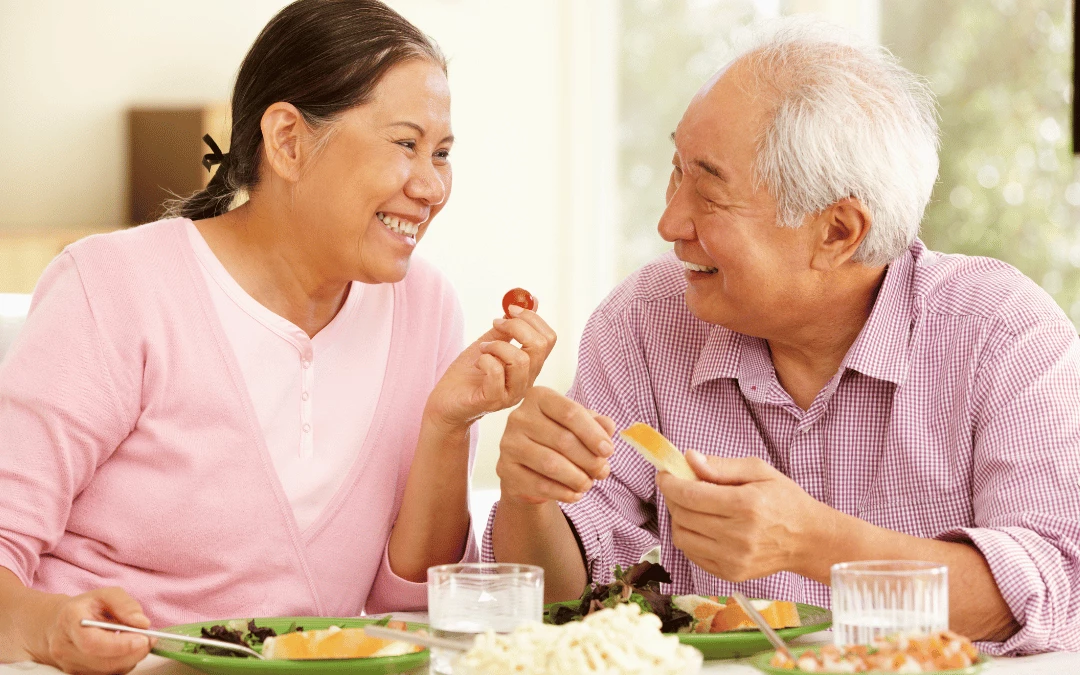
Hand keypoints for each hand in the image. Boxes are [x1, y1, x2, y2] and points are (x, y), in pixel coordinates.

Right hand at [29, 587, 152, 674]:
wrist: (59, 625)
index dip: (120, 645)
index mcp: (69, 621)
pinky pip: (108, 674)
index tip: (143, 639)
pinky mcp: (78, 674)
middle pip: (103, 662)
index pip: (93, 642)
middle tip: (150, 639)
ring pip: (108, 671)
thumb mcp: (106, 595)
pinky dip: (123, 664)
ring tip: (140, 641)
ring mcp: (69, 665)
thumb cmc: (85, 608)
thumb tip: (142, 623)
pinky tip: (128, 650)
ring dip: (131, 659)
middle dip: (133, 653)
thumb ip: (125, 605)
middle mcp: (64, 648)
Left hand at [424, 305, 557, 431]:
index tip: (510, 309)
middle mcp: (526, 381)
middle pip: (539, 347)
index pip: (548, 339)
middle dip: (517, 326)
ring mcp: (512, 393)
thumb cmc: (468, 374)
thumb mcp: (490, 343)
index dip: (532, 319)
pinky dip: (485, 360)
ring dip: (497, 345)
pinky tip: (477, 362)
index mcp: (530, 366)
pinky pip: (496, 373)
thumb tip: (531, 301)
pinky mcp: (493, 401)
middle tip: (497, 323)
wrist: (446, 402)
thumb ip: (509, 326)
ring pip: (521, 360)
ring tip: (483, 348)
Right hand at [496, 386, 616, 504]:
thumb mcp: (579, 426)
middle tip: (602, 471)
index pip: (570, 412)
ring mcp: (508, 444)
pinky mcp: (506, 470)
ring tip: (588, 484)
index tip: (608, 450)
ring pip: (551, 464)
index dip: (593, 433)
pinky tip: (574, 494)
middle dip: (589, 460)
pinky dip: (563, 492)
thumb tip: (609, 426)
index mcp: (538, 398)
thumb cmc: (557, 439)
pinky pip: (539, 484)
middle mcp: (519, 417)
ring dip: (577, 478)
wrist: (527, 466)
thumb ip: (596, 424)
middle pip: (563, 440)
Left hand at [656, 449, 835, 582]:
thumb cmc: (785, 501)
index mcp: (746, 505)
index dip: (670, 483)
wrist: (808, 540)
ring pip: (682, 537)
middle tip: (677, 486)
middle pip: (684, 515)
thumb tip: (689, 459)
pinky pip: (693, 554)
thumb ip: (722, 466)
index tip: (664, 474)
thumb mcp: (759, 471)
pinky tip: (701, 525)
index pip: (691, 495)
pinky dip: (689, 537)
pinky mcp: (730, 573)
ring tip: (690, 506)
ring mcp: (734, 559)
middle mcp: (738, 535)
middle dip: (673, 497)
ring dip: (678, 518)